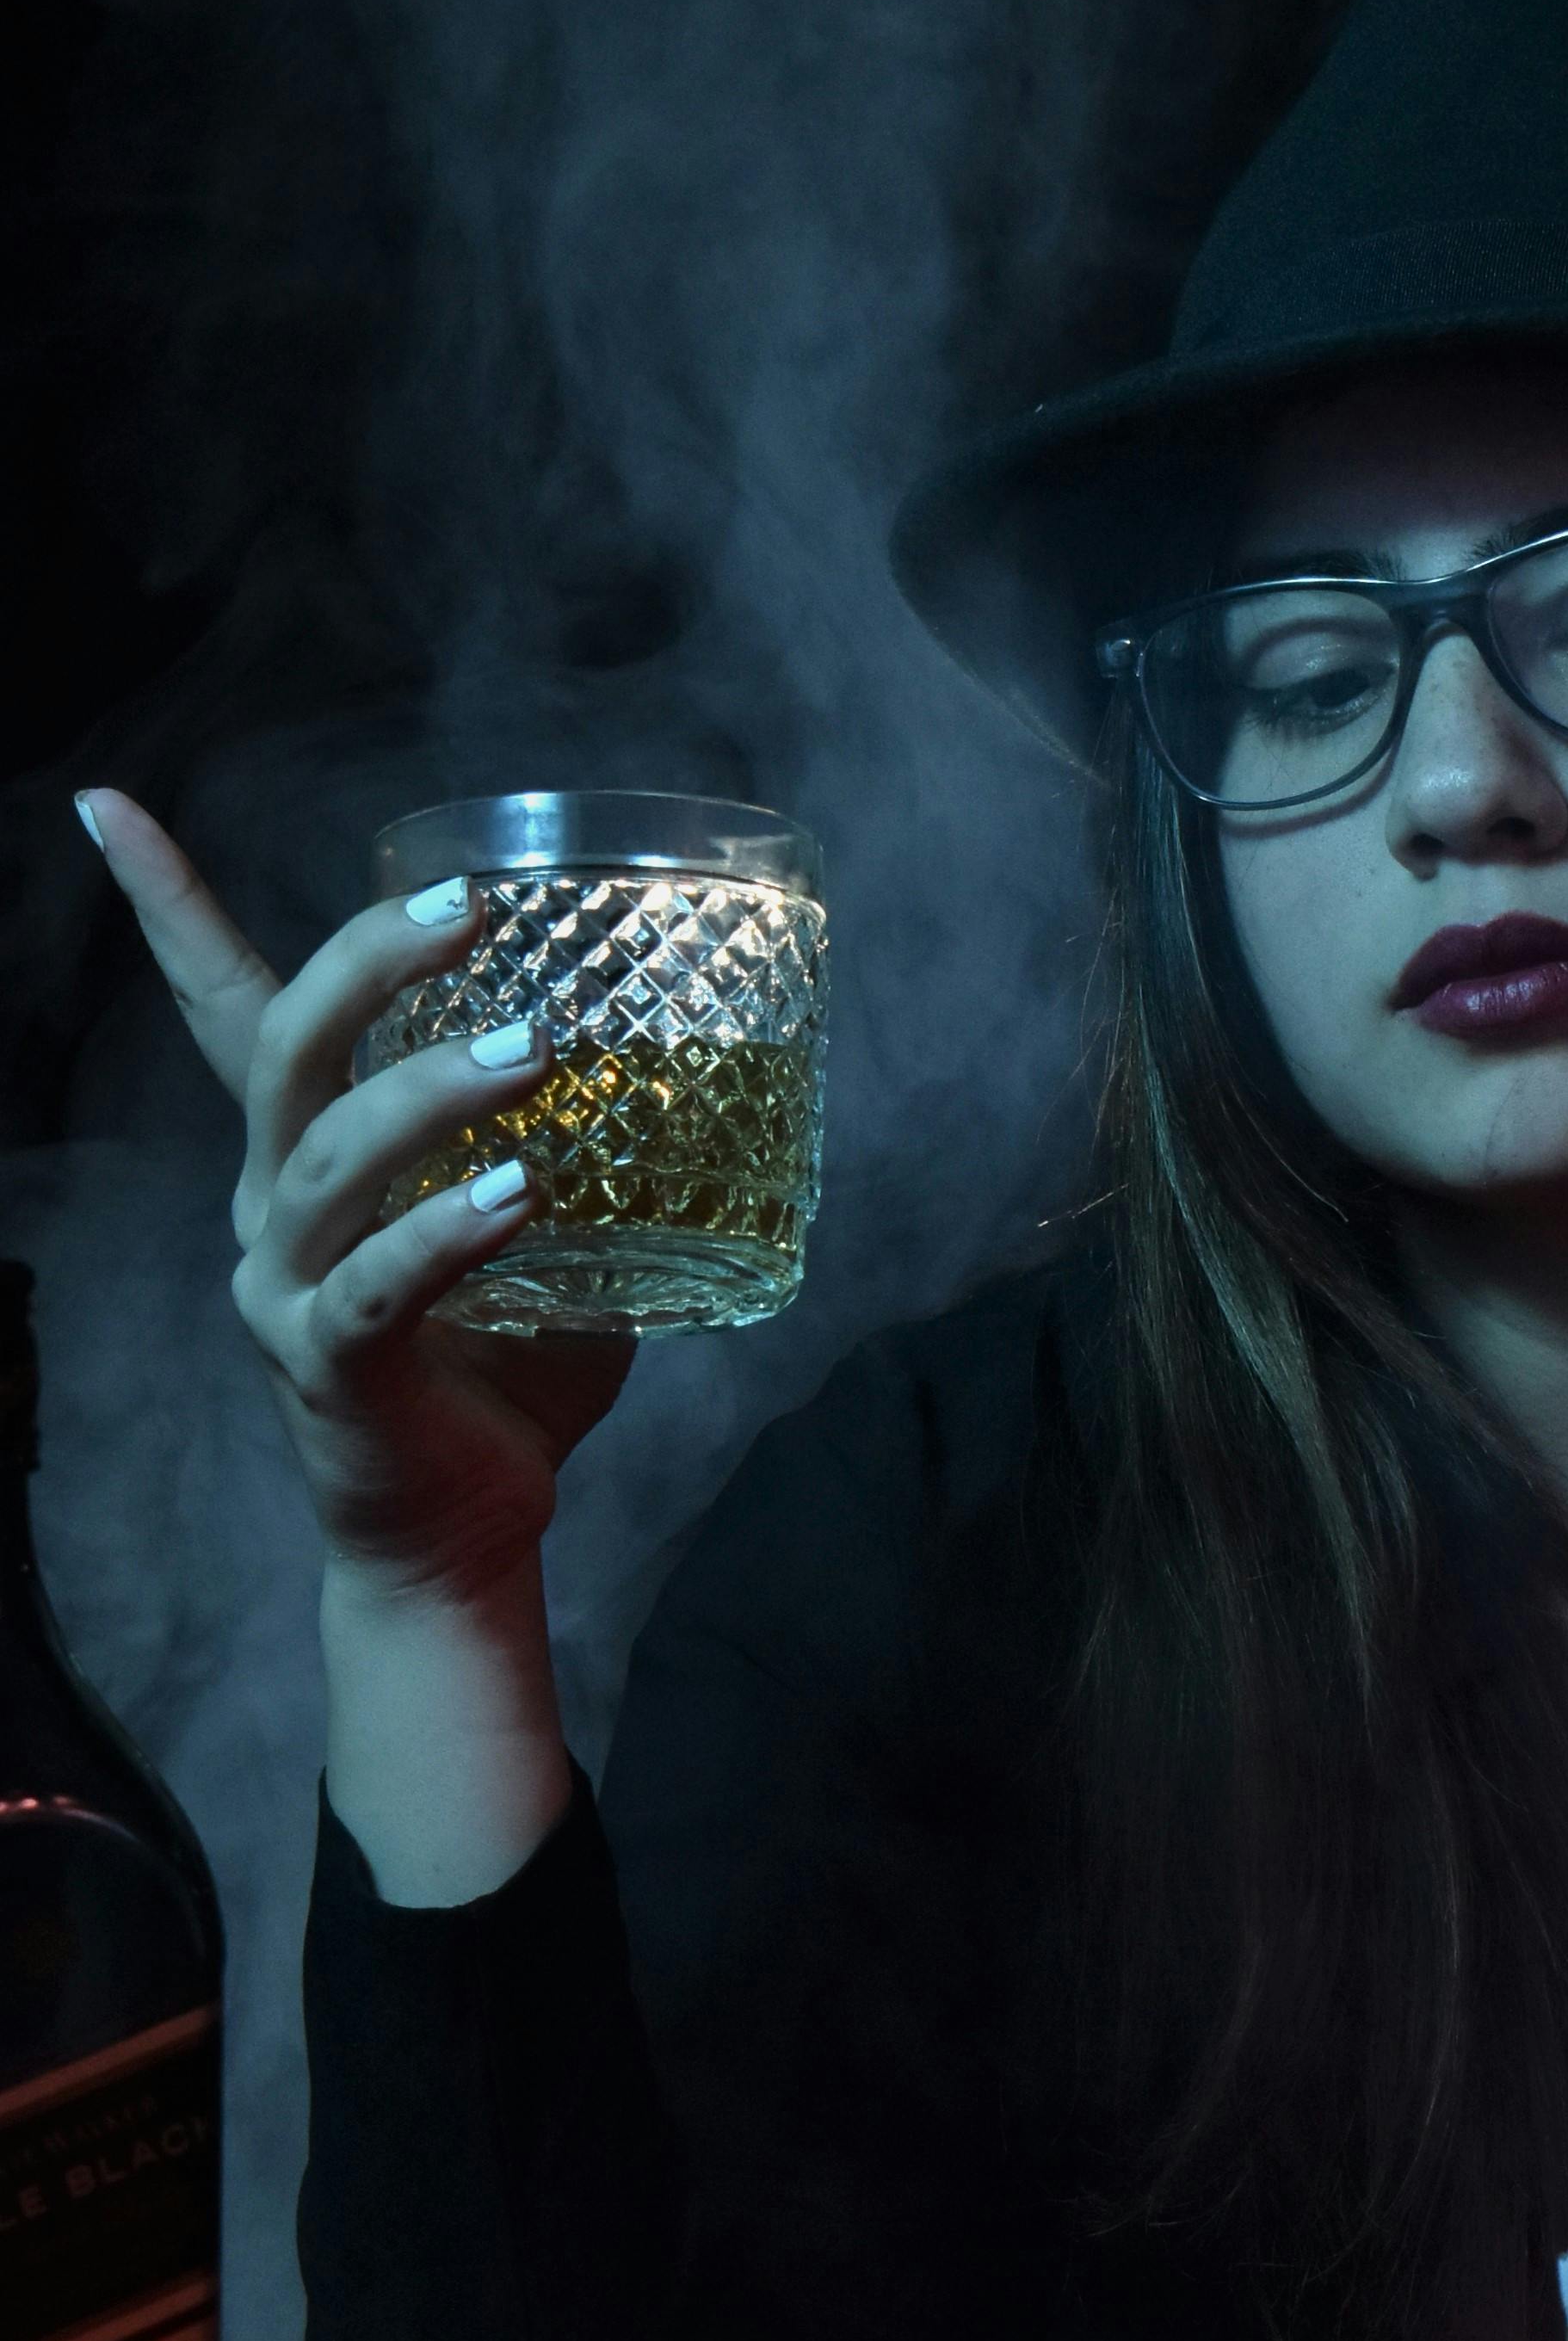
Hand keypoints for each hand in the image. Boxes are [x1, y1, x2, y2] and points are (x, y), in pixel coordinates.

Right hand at [79, 787, 634, 1604]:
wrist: (461, 1534)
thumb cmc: (507, 1377)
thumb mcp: (544, 1241)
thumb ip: (580, 1157)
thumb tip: (683, 1074)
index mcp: (307, 1161)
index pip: (225, 1011)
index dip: (166, 908)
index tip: (110, 806)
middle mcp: (273, 1207)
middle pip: (287, 1048)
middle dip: (367, 962)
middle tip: (466, 906)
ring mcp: (289, 1287)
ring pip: (330, 1156)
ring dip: (429, 1091)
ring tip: (532, 1049)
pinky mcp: (330, 1367)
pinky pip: (378, 1286)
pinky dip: (445, 1234)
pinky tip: (515, 1197)